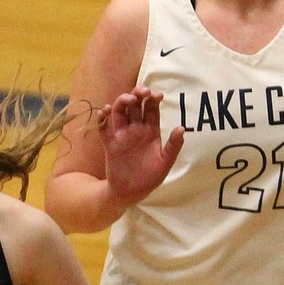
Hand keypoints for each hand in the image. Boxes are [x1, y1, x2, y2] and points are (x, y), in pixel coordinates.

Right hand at [97, 87, 183, 205]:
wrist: (131, 193)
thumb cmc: (151, 177)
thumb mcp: (165, 163)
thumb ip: (173, 146)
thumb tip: (181, 128)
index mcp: (151, 130)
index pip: (152, 109)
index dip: (153, 99)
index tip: (157, 95)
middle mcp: (136, 129)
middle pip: (135, 105)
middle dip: (138, 94)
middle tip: (143, 92)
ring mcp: (122, 135)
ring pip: (120, 112)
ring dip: (122, 101)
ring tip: (128, 99)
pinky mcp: (109, 144)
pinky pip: (104, 128)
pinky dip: (102, 119)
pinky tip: (105, 112)